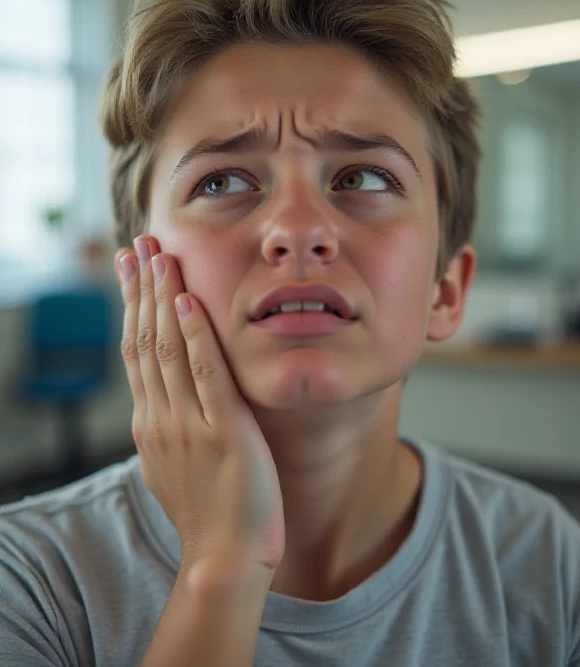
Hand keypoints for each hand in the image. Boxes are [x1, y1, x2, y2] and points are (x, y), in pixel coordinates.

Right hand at [114, 236, 284, 572]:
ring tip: (161, 255)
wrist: (224, 559)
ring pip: (167, 348)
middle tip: (138, 244)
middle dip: (141, 289)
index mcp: (150, 423)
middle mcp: (161, 417)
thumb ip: (167, 430)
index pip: (135, 352)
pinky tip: (190, 301)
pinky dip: (195, 335)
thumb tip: (159, 405)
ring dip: (162, 298)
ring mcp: (189, 423)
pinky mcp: (224, 431)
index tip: (130, 270)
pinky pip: (206, 374)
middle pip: (144, 340)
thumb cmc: (209, 514)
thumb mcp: (174, 467)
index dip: (132, 307)